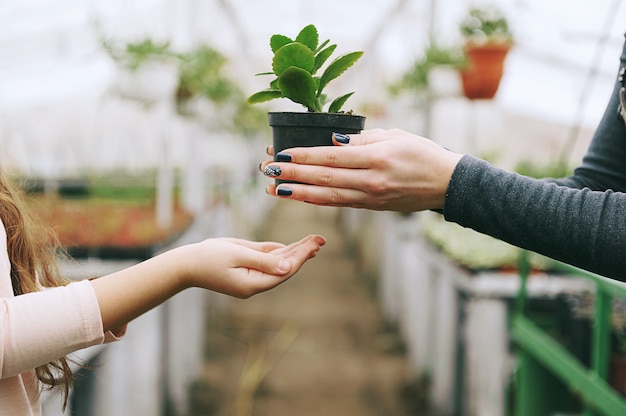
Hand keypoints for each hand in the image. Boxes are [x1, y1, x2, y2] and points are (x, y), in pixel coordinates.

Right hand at [182, 234, 325, 297]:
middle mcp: (255, 284)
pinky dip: (280, 253)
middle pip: (285, 268)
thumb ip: (263, 259)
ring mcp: (250, 278)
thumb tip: (289, 267)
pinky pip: (267, 262)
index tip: (314, 244)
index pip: (285, 271)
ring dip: (294, 252)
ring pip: (278, 264)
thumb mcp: (237, 254)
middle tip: (320, 239)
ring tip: (313, 242)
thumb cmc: (207, 257)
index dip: (301, 257)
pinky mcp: (245, 270)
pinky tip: (293, 248)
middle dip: (302, 253)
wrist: (185, 264)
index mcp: (253, 284)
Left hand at [261, 129, 462, 211]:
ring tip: (274, 190)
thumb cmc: (422, 153)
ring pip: (327, 197)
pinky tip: (299, 197)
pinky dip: (317, 200)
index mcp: (376, 158)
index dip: (304, 157)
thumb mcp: (395, 136)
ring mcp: (370, 197)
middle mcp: (371, 181)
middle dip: (293, 176)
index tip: (281, 154)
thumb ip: (362, 139)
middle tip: (268, 172)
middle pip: (324, 179)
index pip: (331, 157)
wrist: (446, 185)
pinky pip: (339, 203)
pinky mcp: (370, 207)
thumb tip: (333, 140)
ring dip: (298, 193)